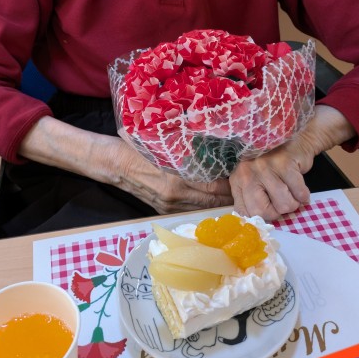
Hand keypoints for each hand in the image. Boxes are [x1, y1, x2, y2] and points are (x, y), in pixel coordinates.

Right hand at [109, 136, 233, 213]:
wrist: (117, 165)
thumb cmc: (141, 149)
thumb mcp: (167, 146)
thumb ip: (191, 153)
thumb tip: (216, 153)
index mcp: (177, 179)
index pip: (213, 186)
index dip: (229, 184)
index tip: (239, 177)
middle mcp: (175, 196)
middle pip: (211, 201)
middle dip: (228, 196)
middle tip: (241, 188)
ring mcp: (169, 206)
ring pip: (202, 208)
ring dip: (217, 203)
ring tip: (231, 195)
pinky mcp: (164, 210)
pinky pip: (190, 210)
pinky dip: (203, 205)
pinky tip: (211, 198)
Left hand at [229, 139, 312, 220]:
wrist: (294, 141)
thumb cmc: (273, 167)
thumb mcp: (254, 181)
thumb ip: (250, 200)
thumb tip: (253, 225)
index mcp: (237, 180)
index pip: (244, 212)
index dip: (260, 216)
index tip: (269, 211)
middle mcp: (247, 172)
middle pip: (262, 211)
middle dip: (278, 212)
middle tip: (282, 200)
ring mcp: (265, 167)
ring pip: (284, 205)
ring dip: (294, 202)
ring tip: (291, 190)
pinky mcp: (285, 163)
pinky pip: (298, 193)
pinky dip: (303, 195)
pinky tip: (299, 186)